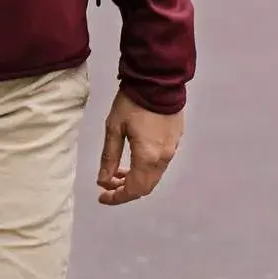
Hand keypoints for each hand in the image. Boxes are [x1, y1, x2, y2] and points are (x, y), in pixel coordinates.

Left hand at [97, 88, 183, 205]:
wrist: (158, 80)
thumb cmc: (132, 102)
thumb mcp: (114, 128)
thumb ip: (109, 157)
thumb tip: (103, 180)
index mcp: (147, 158)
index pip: (133, 189)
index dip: (117, 197)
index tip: (102, 197)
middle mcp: (163, 158)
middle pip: (145, 186)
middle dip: (125, 190)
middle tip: (107, 185)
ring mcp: (172, 149)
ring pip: (153, 176)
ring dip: (135, 178)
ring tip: (116, 171)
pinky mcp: (175, 140)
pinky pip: (159, 164)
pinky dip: (144, 168)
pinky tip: (132, 159)